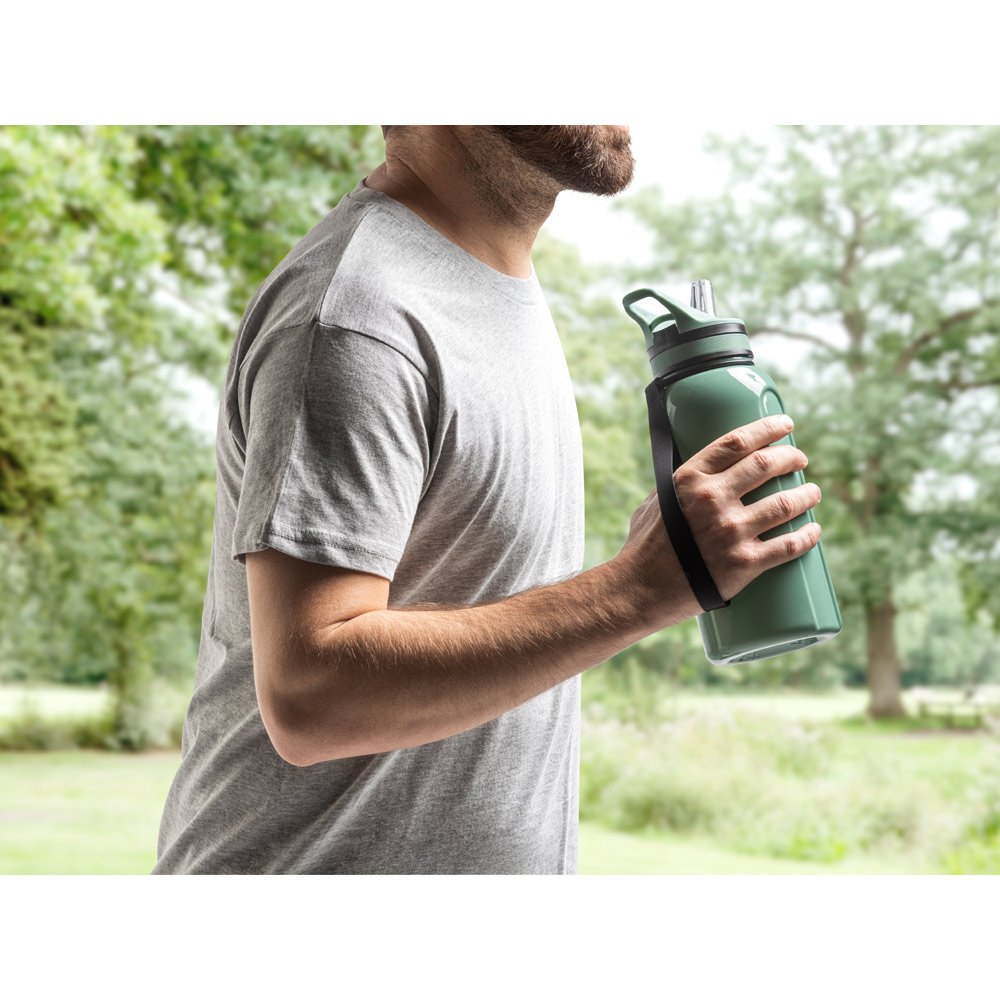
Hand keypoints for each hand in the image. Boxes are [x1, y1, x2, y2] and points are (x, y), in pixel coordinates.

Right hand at [615, 415, 821, 624]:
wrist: (639, 591)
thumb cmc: (643, 548)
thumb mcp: (653, 503)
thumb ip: (678, 487)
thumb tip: (699, 477)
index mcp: (689, 480)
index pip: (737, 442)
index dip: (767, 429)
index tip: (785, 425)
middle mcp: (711, 500)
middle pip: (766, 465)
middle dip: (791, 458)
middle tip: (800, 461)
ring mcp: (730, 531)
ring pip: (785, 503)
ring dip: (807, 495)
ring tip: (812, 493)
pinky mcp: (744, 563)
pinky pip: (789, 545)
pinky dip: (808, 536)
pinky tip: (814, 530)